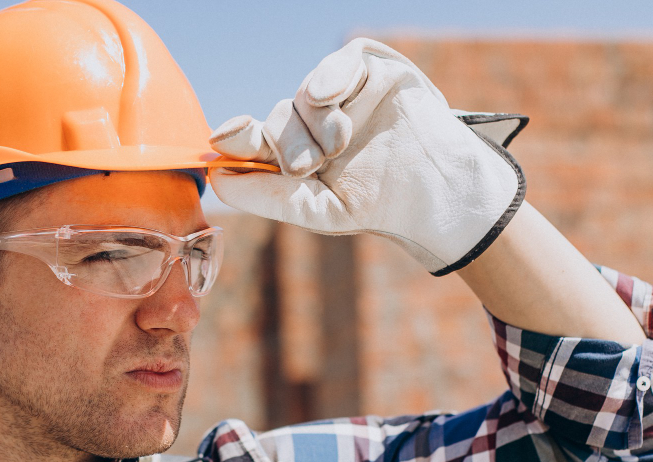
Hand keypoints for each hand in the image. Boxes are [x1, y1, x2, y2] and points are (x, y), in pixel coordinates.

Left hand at [209, 38, 526, 275]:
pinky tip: (331, 96)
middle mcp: (312, 121)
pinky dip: (330, 76)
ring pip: (303, 94)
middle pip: (277, 119)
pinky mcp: (370, 69)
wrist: (436, 191)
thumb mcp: (317, 209)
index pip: (255, 142)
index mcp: (296, 154)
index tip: (222, 139)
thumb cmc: (376, 203)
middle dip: (288, 144)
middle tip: (310, 167)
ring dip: (315, 121)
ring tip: (340, 145)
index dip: (235, 139)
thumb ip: (268, 197)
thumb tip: (217, 180)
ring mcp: (340, 93)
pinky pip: (338, 61)